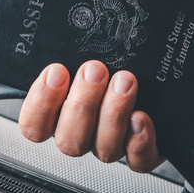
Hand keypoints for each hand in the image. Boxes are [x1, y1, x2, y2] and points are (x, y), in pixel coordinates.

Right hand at [18, 60, 164, 171]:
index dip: (40, 103)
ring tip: (124, 83)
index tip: (56, 72)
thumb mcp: (82, 49)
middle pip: (68, 140)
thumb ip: (66, 51)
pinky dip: (139, 141)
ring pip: (103, 149)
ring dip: (112, 114)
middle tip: (94, 71)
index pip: (34, 126)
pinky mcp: (144, 153)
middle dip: (81, 104)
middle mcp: (83, 134)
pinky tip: (140, 118)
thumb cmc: (111, 62)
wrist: (160, 80)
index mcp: (58, 114)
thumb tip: (48, 32)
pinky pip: (139, 160)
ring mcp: (113, 145)